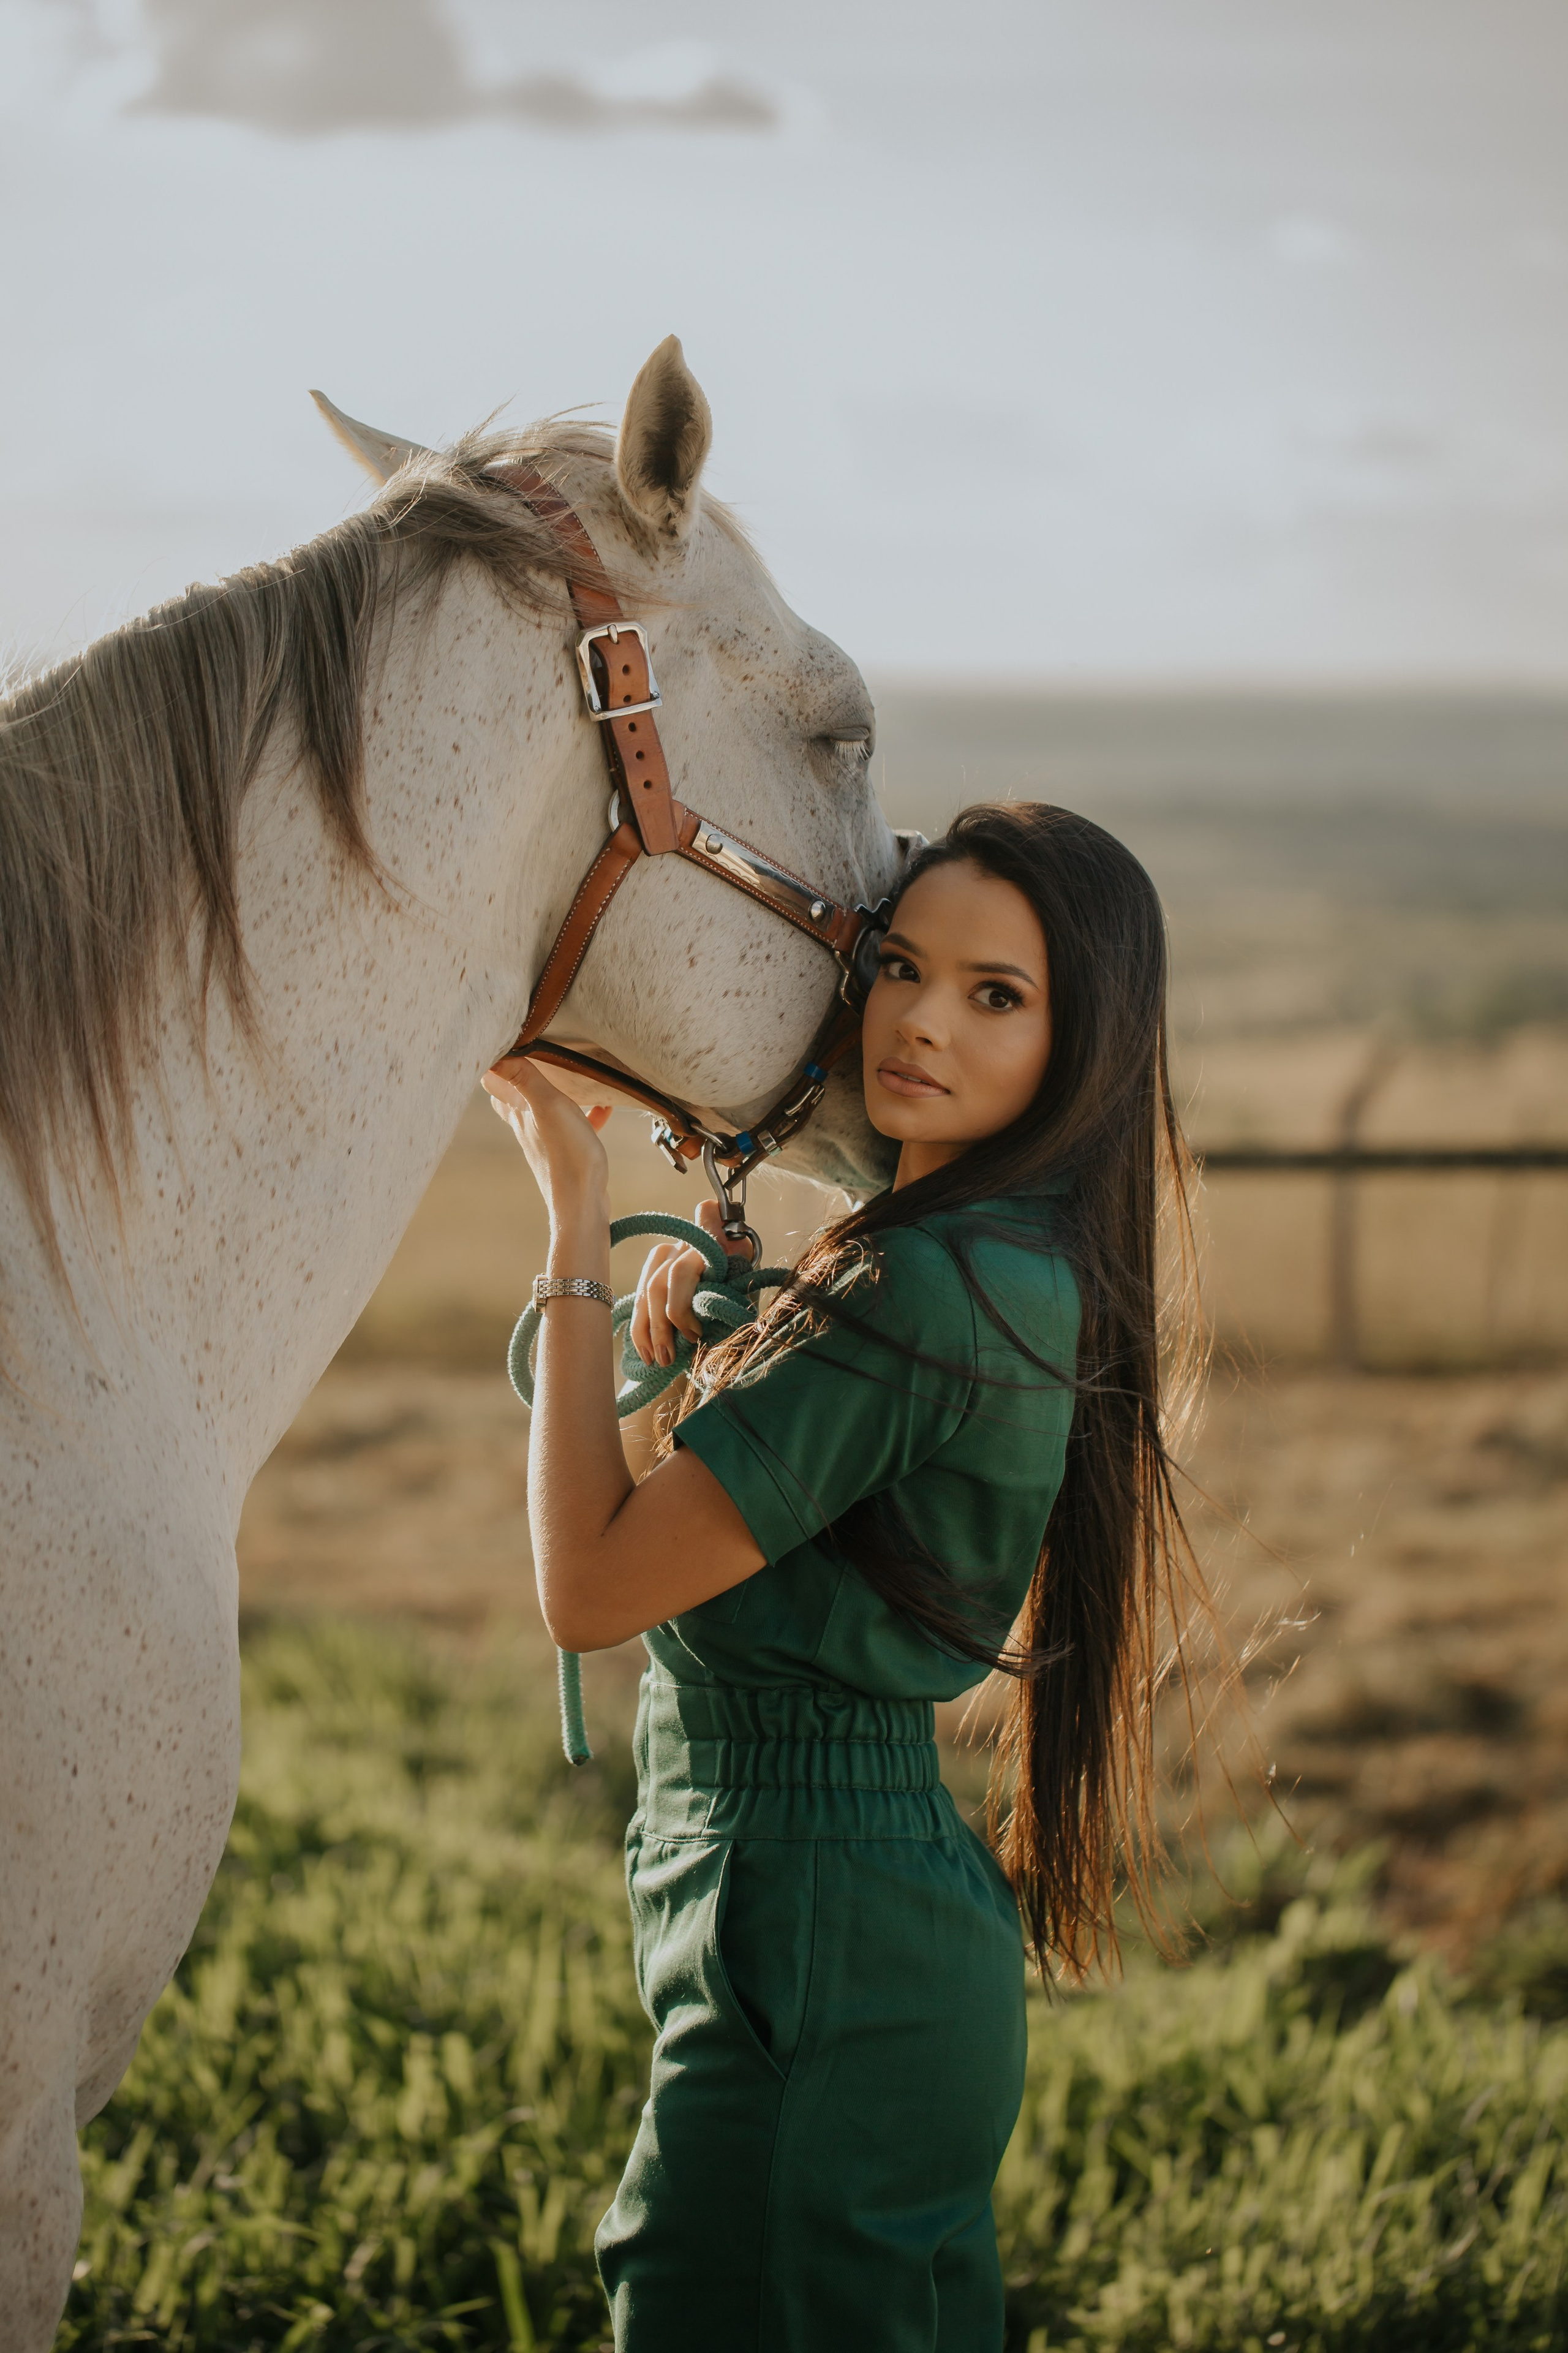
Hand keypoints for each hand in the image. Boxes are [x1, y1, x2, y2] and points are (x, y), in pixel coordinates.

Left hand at [483, 1056, 611, 1225]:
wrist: (584, 1205)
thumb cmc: (567, 1156)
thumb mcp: (549, 1107)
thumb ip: (525, 1078)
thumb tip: (496, 1053)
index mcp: (519, 1114)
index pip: (495, 1086)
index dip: (497, 1065)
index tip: (505, 1044)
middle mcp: (529, 1127)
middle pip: (517, 1097)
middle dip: (524, 1077)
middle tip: (537, 1057)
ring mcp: (548, 1142)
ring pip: (546, 1111)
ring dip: (558, 1094)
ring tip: (577, 1078)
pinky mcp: (569, 1153)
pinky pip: (576, 1127)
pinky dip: (587, 1115)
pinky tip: (604, 1110)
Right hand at [630, 1198, 752, 1367]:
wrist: (735, 1248)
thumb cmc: (743, 1273)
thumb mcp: (744, 1281)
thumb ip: (728, 1300)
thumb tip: (707, 1338)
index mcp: (708, 1245)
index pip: (682, 1273)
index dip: (680, 1307)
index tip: (695, 1335)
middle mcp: (681, 1245)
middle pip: (659, 1286)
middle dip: (661, 1327)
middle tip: (668, 1357)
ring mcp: (664, 1254)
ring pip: (645, 1293)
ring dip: (646, 1331)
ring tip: (653, 1360)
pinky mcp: (653, 1267)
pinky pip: (640, 1298)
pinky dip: (641, 1326)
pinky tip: (645, 1349)